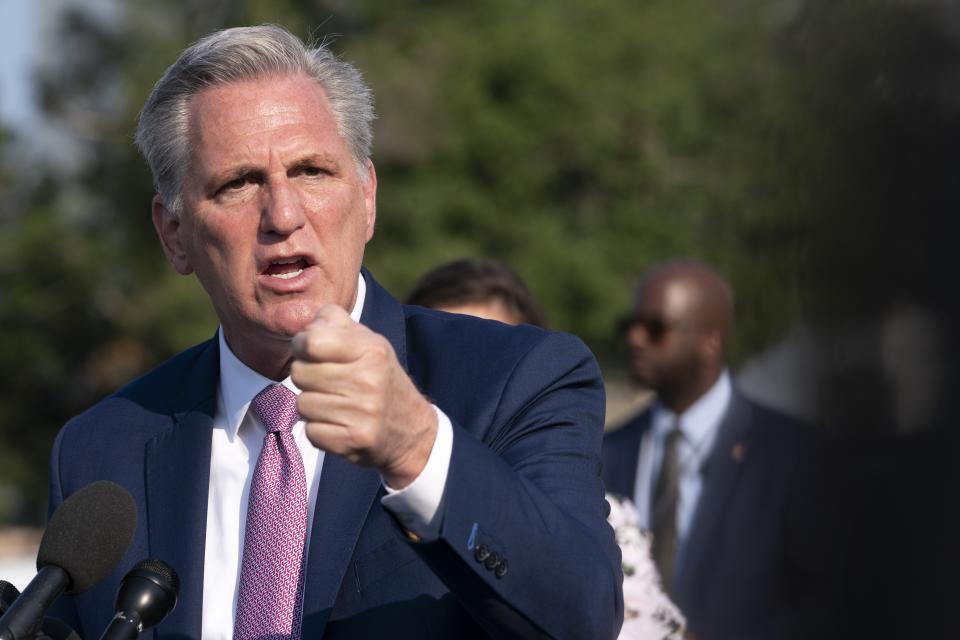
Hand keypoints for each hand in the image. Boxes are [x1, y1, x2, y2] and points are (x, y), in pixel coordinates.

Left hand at [290, 304, 437, 488]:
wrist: (411, 428)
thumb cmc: (379, 377)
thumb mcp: (368, 341)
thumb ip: (334, 322)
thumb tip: (304, 323)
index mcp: (372, 348)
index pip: (311, 341)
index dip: (302, 346)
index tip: (311, 352)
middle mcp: (370, 379)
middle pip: (300, 373)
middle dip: (308, 377)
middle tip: (329, 382)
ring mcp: (364, 412)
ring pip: (303, 404)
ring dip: (313, 405)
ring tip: (336, 404)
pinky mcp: (355, 440)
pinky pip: (311, 432)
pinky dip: (320, 430)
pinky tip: (340, 424)